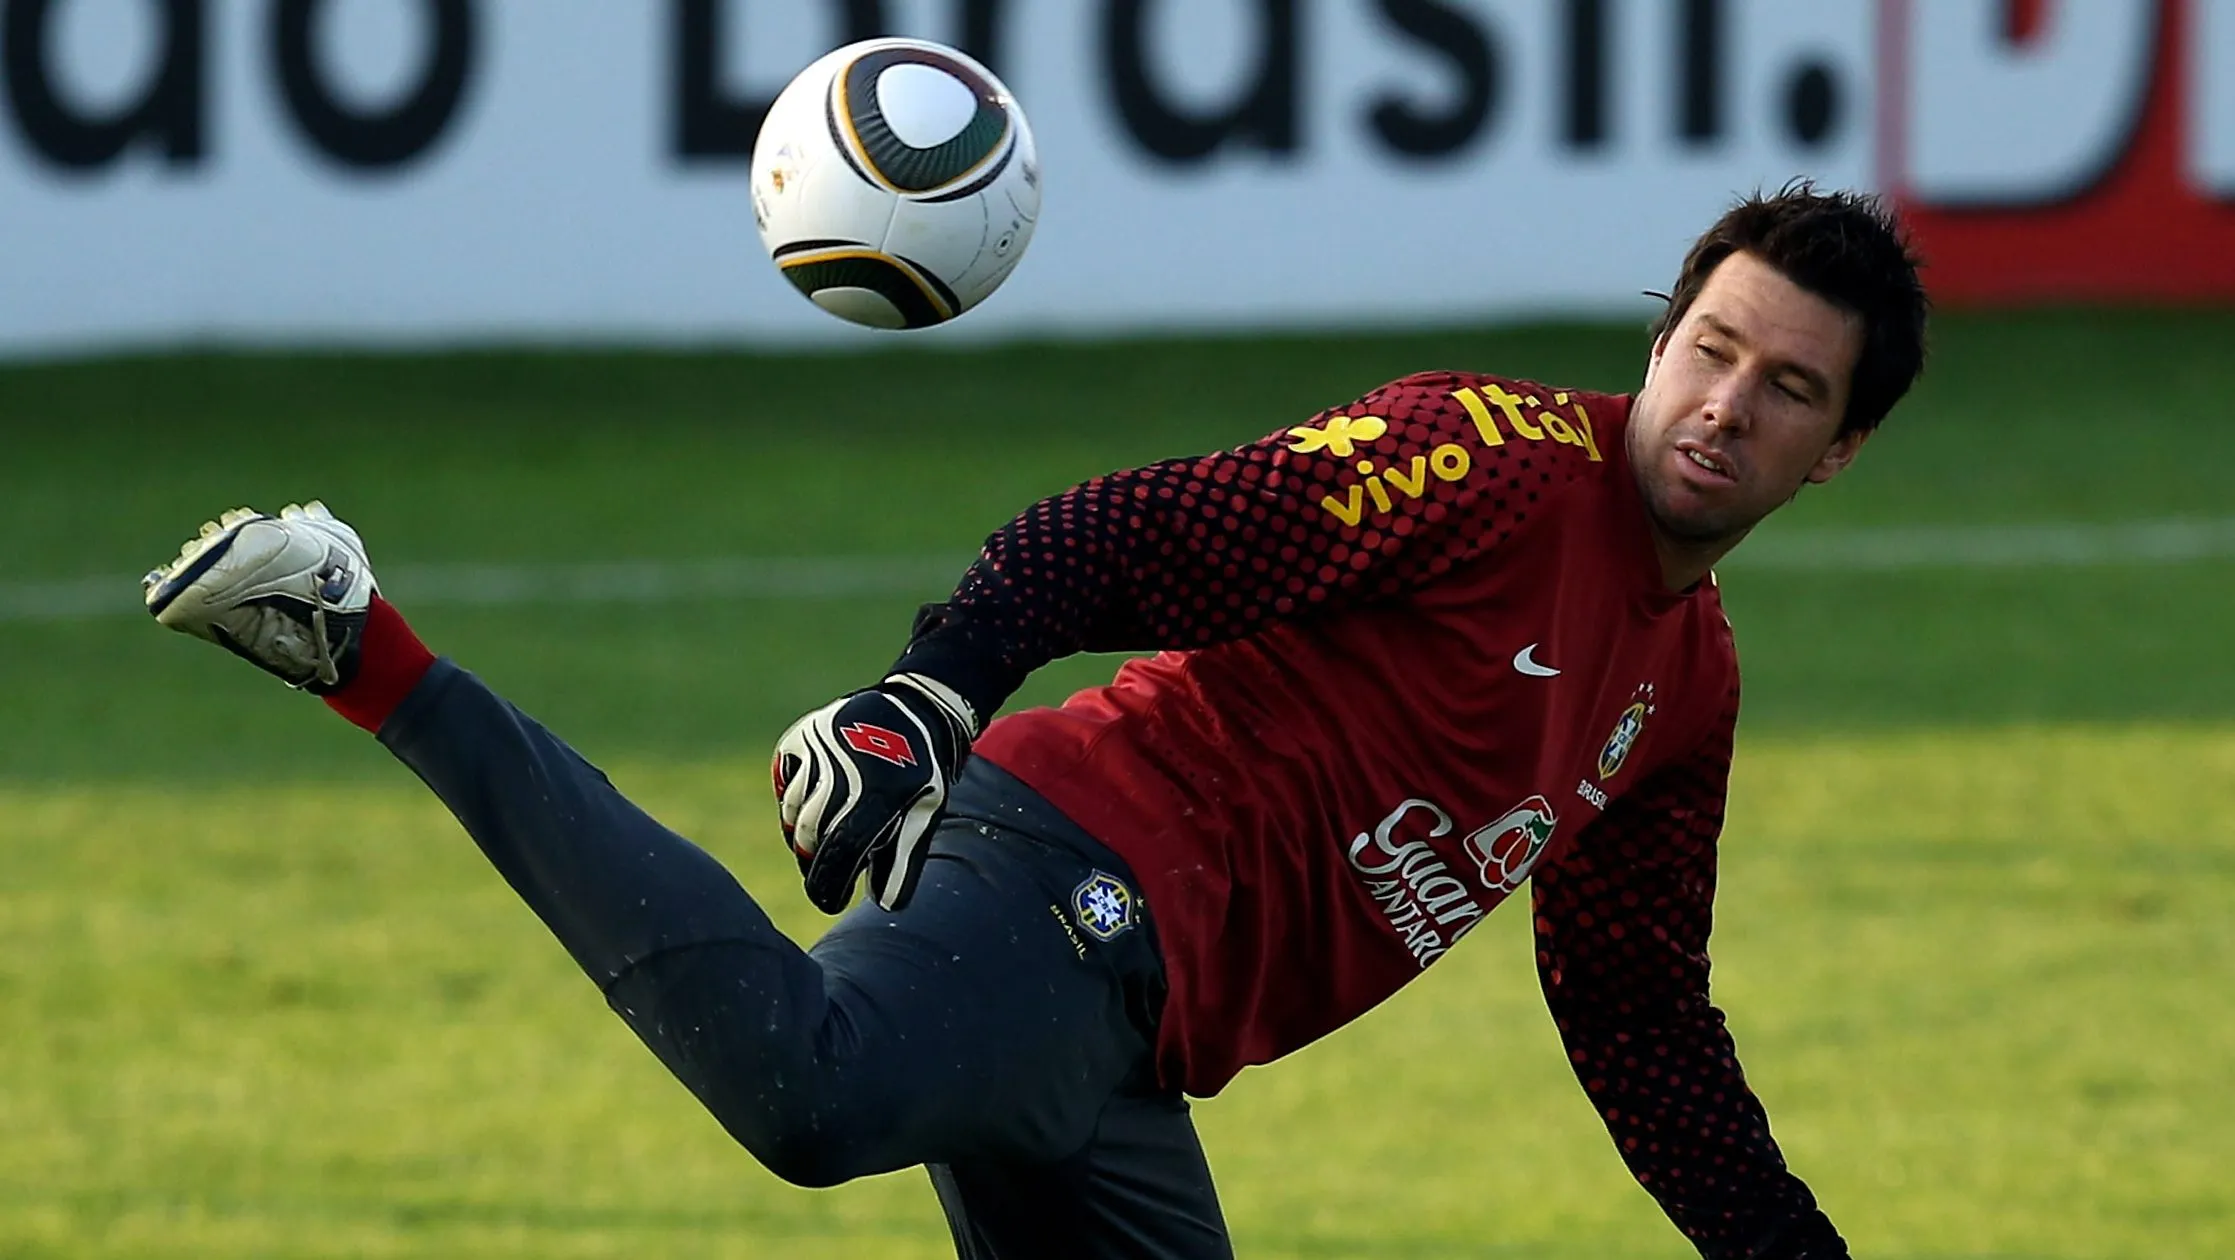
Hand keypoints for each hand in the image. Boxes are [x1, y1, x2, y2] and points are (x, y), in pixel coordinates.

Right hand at [772, 672, 977, 912]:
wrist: (915, 709)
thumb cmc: (921, 773)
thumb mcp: (924, 814)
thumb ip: (902, 860)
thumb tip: (884, 905)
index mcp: (879, 792)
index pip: (840, 852)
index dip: (829, 884)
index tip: (829, 902)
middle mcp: (844, 768)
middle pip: (811, 836)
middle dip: (816, 862)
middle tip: (828, 872)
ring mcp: (819, 748)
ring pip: (793, 811)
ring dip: (804, 833)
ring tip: (823, 839)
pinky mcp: (801, 736)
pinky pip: (785, 783)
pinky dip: (794, 801)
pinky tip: (815, 806)